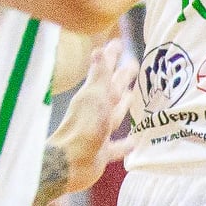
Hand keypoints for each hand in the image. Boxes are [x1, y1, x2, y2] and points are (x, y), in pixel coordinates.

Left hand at [37, 39, 136, 205]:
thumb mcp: (93, 97)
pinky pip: (118, 146)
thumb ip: (100, 75)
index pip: (106, 71)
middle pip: (113, 91)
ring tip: (135, 97)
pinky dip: (126, 143)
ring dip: (125, 107)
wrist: (69, 164)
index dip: (112, 57)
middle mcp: (97, 111)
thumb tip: (100, 49)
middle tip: (135, 65)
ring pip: (116, 115)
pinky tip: (136, 141)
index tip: (118, 42)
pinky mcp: (103, 152)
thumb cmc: (83, 128)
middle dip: (122, 79)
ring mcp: (100, 131)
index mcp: (94, 95)